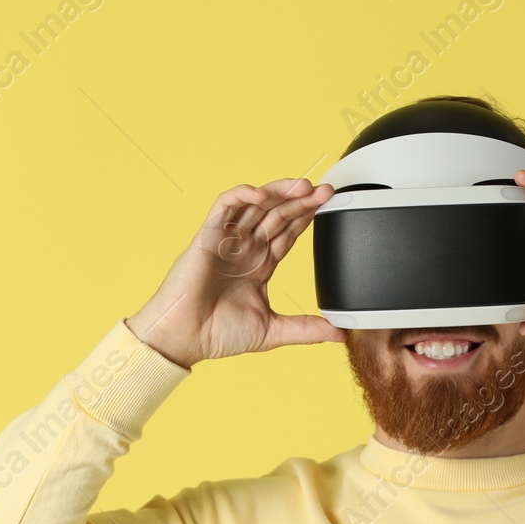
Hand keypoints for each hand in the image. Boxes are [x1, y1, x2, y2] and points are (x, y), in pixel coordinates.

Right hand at [126, 178, 341, 366]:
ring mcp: (227, 240)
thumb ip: (306, 329)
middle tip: (325, 190)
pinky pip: (224, 206)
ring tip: (303, 186)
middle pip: (276, 214)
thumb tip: (340, 334)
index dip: (307, 217)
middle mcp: (244, 249)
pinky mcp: (208, 236)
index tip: (328, 206)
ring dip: (279, 192)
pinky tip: (261, 193)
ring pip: (255, 205)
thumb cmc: (217, 334)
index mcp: (259, 266)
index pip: (287, 233)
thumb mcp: (273, 331)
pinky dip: (242, 194)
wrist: (184, 338)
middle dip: (301, 201)